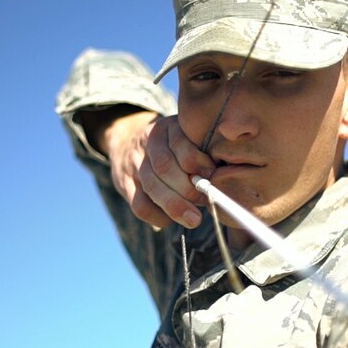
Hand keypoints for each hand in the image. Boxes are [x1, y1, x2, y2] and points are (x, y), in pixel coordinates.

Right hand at [101, 112, 213, 228]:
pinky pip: (140, 205)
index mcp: (168, 128)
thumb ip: (205, 154)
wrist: (130, 139)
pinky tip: (172, 220)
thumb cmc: (177, 147)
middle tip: (206, 201)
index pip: (180, 144)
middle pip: (164, 167)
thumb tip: (223, 181)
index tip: (213, 177)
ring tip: (193, 219)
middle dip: (188, 189)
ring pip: (151, 187)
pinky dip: (158, 216)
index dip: (197, 164)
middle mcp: (147, 143)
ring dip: (175, 206)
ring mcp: (134, 163)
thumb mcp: (191, 138)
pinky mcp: (124, 184)